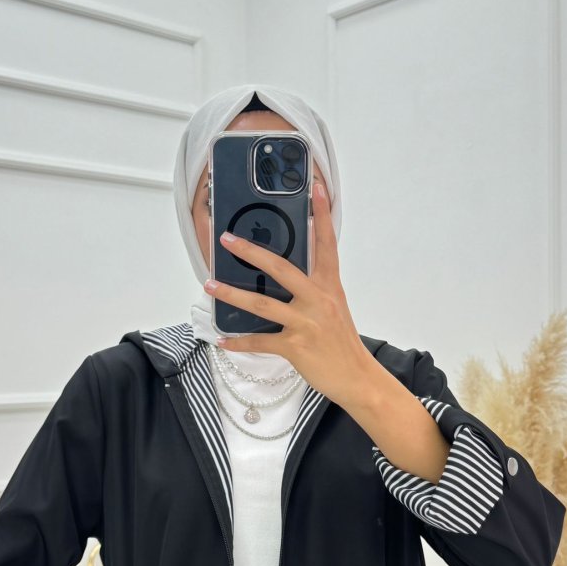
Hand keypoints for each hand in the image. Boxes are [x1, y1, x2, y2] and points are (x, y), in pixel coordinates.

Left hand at [204, 180, 373, 408]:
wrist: (357, 377)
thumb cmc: (341, 342)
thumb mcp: (334, 308)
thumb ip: (313, 290)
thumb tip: (284, 278)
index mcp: (329, 286)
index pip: (326, 243)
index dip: (322, 214)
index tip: (316, 188)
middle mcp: (318, 299)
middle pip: (281, 268)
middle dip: (251, 251)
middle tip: (228, 239)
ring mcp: (306, 323)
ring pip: (262, 303)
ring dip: (231, 293)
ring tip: (210, 285)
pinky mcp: (295, 346)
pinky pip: (260, 340)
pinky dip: (239, 341)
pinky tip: (223, 340)